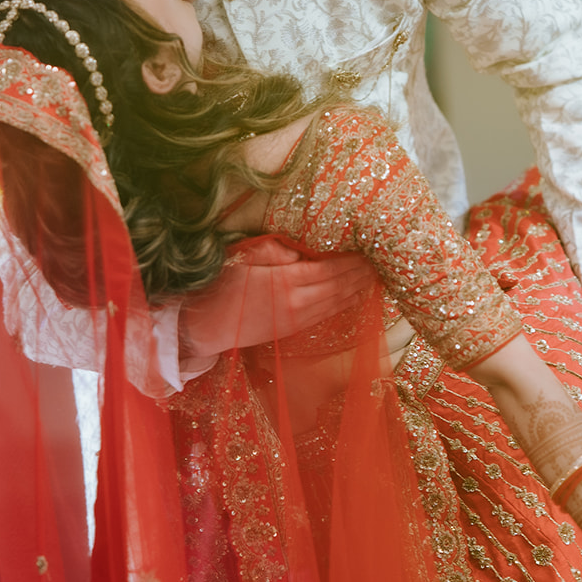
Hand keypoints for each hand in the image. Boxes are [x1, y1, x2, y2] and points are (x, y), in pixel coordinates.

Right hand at [179, 238, 375, 358]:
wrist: (204, 326)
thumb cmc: (219, 286)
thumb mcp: (242, 258)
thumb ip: (273, 251)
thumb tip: (300, 253)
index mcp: (285, 282)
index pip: (327, 270)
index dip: (349, 263)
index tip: (366, 254)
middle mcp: (296, 304)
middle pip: (336, 288)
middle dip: (358, 277)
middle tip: (378, 266)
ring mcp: (294, 320)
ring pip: (333, 305)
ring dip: (354, 292)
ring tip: (370, 281)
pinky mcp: (290, 331)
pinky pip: (323, 316)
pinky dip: (340, 306)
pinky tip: (349, 299)